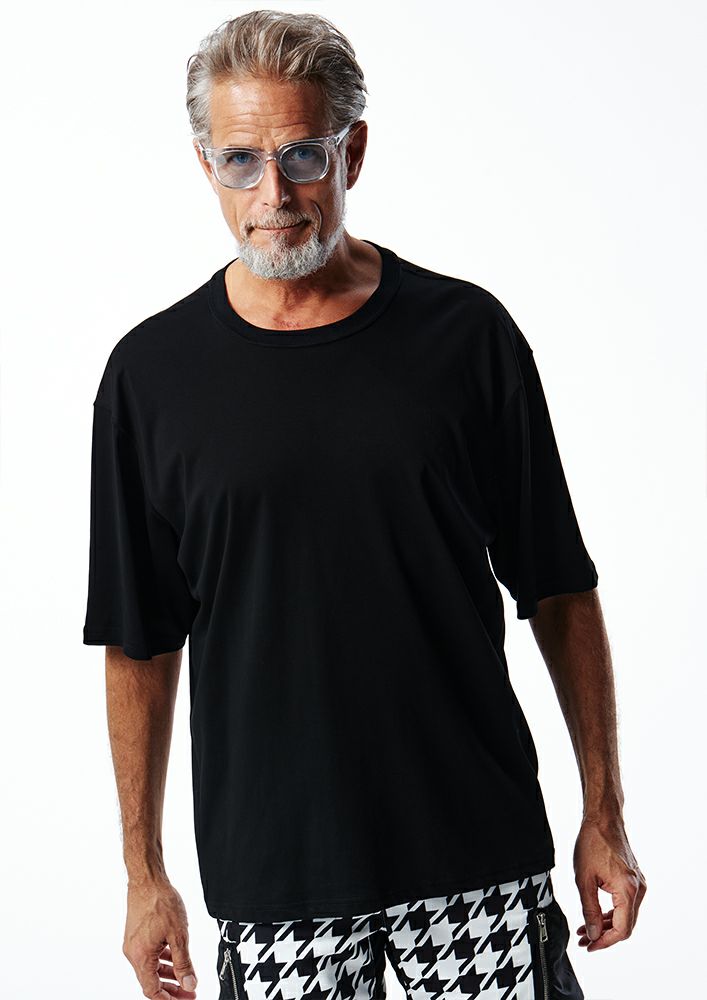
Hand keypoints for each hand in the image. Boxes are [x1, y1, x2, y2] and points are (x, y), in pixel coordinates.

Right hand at [123, 876, 197, 997]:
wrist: (147, 879)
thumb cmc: (159, 901)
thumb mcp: (179, 935)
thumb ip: (184, 963)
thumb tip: (189, 983)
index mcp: (141, 957)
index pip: (152, 990)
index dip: (169, 999)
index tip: (184, 999)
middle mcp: (133, 953)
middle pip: (151, 981)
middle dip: (171, 989)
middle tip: (188, 992)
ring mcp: (133, 944)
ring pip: (151, 968)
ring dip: (167, 974)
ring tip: (184, 978)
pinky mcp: (136, 935)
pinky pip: (149, 955)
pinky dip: (162, 960)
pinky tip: (174, 958)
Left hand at [573, 812, 646, 951]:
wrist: (603, 819)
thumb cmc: (592, 842)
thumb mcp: (584, 879)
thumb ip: (589, 909)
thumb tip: (592, 933)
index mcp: (628, 890)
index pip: (622, 929)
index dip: (605, 942)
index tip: (590, 946)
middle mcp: (639, 889)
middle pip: (625, 925)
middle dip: (604, 936)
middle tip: (585, 941)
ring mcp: (638, 884)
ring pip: (625, 915)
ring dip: (606, 925)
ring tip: (586, 930)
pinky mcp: (634, 879)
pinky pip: (625, 904)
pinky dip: (611, 912)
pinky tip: (596, 916)